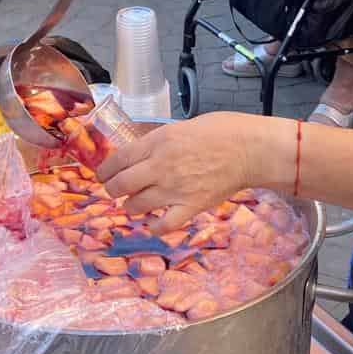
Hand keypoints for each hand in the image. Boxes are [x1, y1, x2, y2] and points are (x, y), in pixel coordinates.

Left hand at [97, 114, 256, 228]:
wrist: (250, 150)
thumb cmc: (222, 131)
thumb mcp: (181, 126)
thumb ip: (159, 142)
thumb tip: (143, 153)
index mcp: (158, 142)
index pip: (118, 159)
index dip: (105, 169)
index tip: (103, 174)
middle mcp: (160, 167)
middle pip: (120, 185)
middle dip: (111, 190)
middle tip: (113, 191)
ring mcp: (174, 189)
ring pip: (136, 206)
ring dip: (130, 207)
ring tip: (132, 205)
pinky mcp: (191, 206)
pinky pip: (164, 225)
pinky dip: (154, 227)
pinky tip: (153, 224)